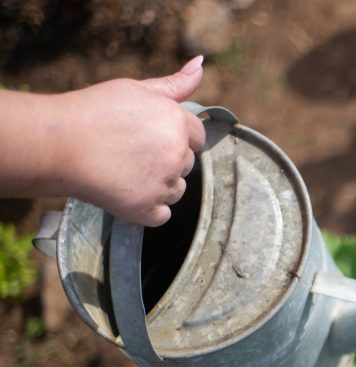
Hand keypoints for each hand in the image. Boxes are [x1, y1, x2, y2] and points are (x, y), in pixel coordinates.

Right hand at [56, 56, 206, 226]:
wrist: (58, 143)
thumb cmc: (93, 111)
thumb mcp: (136, 89)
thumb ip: (174, 84)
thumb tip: (201, 64)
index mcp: (178, 122)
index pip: (197, 136)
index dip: (177, 136)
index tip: (151, 137)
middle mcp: (177, 154)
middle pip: (186, 164)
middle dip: (167, 160)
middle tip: (131, 152)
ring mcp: (164, 183)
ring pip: (176, 190)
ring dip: (159, 185)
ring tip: (125, 171)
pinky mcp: (148, 208)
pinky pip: (162, 214)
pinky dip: (148, 208)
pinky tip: (126, 192)